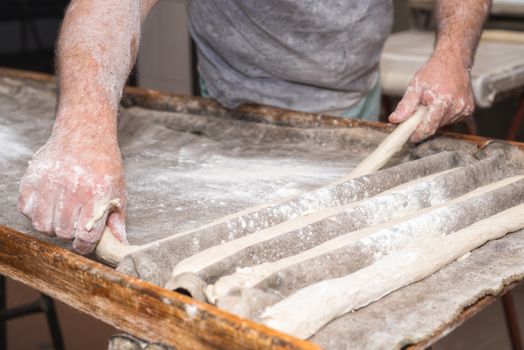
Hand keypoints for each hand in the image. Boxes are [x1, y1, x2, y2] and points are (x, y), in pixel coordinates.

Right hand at [18, 130, 126, 253]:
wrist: (85, 133)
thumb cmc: (104, 164)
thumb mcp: (118, 190)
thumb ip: (117, 219)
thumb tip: (120, 243)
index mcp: (97, 195)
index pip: (86, 236)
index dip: (85, 245)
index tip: (84, 243)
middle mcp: (73, 190)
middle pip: (64, 232)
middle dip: (70, 233)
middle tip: (75, 222)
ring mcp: (50, 184)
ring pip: (43, 225)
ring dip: (52, 225)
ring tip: (62, 215)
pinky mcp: (33, 178)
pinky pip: (26, 210)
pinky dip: (35, 212)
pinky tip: (48, 205)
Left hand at [388, 53, 474, 142]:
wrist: (454, 60)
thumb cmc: (434, 71)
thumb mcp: (415, 86)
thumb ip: (405, 105)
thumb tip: (394, 120)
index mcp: (442, 100)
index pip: (429, 126)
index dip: (418, 134)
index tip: (411, 138)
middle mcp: (456, 106)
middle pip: (435, 126)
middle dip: (424, 123)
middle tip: (419, 112)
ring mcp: (464, 109)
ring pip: (443, 125)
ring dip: (434, 119)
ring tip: (431, 104)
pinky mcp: (468, 110)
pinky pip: (452, 120)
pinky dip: (443, 116)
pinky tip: (441, 105)